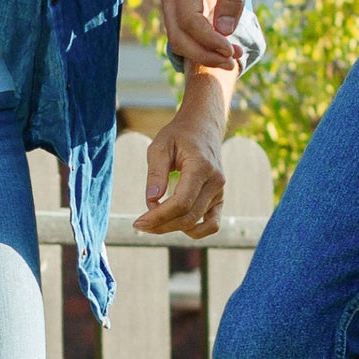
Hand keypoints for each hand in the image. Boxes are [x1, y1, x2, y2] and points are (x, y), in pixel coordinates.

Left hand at [132, 66, 234, 238]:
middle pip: (188, 217)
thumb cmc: (178, 135)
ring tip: (154, 221)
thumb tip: (151, 201)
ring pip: (198, 224)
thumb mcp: (160, 146)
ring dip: (173, 228)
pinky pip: (212, 224)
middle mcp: (215, 182)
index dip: (159, 216)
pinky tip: (175, 224)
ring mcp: (220, 192)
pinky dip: (195, 231)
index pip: (181, 203)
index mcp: (202, 167)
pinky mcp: (219, 198)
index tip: (139, 222)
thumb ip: (155, 173)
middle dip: (161, 225)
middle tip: (140, 224)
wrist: (203, 127)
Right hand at [158, 0, 256, 68]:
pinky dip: (199, 45)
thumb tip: (224, 32)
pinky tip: (222, 49)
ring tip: (232, 57)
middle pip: (177, 35)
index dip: (209, 41)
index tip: (233, 51)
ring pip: (176, 37)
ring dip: (202, 53)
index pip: (189, 20)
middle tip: (234, 60)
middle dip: (204, 54)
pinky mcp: (177, 2)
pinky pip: (181, 31)